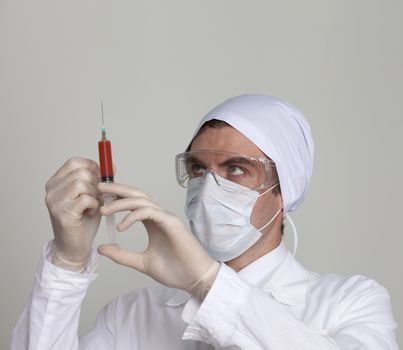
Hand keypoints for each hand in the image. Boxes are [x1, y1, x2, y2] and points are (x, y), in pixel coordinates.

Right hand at [45, 158, 101, 270]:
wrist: (74, 247)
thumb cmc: (83, 221)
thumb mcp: (92, 196)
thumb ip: (99, 181)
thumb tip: (112, 165)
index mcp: (56, 183)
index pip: (74, 162)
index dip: (91, 166)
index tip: (100, 177)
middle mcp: (52, 190)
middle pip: (81, 172)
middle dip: (96, 183)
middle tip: (98, 196)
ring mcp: (55, 202)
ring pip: (82, 184)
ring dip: (95, 195)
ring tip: (94, 205)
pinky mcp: (62, 213)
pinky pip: (85, 199)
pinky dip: (94, 205)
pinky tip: (92, 213)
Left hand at [97, 182, 219, 299]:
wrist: (195, 280)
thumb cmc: (175, 271)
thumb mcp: (141, 263)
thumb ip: (122, 255)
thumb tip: (101, 248)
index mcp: (152, 223)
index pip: (133, 203)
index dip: (117, 198)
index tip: (99, 198)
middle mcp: (159, 216)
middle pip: (136, 195)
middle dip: (117, 189)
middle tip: (98, 187)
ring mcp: (166, 218)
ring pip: (141, 201)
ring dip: (121, 203)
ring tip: (104, 210)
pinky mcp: (172, 223)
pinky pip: (150, 212)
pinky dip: (133, 216)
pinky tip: (121, 226)